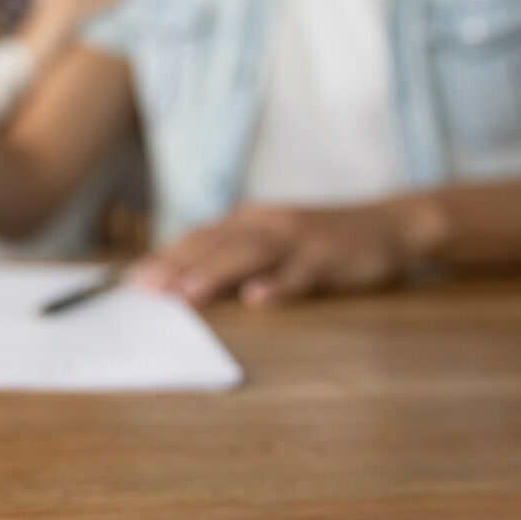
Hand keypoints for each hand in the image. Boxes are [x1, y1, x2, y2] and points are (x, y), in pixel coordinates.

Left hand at [132, 198, 447, 307]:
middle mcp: (267, 224)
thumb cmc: (320, 241)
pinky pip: (300, 273)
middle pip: (216, 244)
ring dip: (216, 274)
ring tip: (185, 294)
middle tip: (145, 288)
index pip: (199, 238)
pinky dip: (278, 285)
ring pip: (250, 255)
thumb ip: (234, 254)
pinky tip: (256, 299)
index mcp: (250, 221)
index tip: (132, 280)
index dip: (166, 257)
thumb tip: (185, 276)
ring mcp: (298, 240)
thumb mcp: (273, 241)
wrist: (388, 226)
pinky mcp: (328, 259)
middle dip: (178, 266)